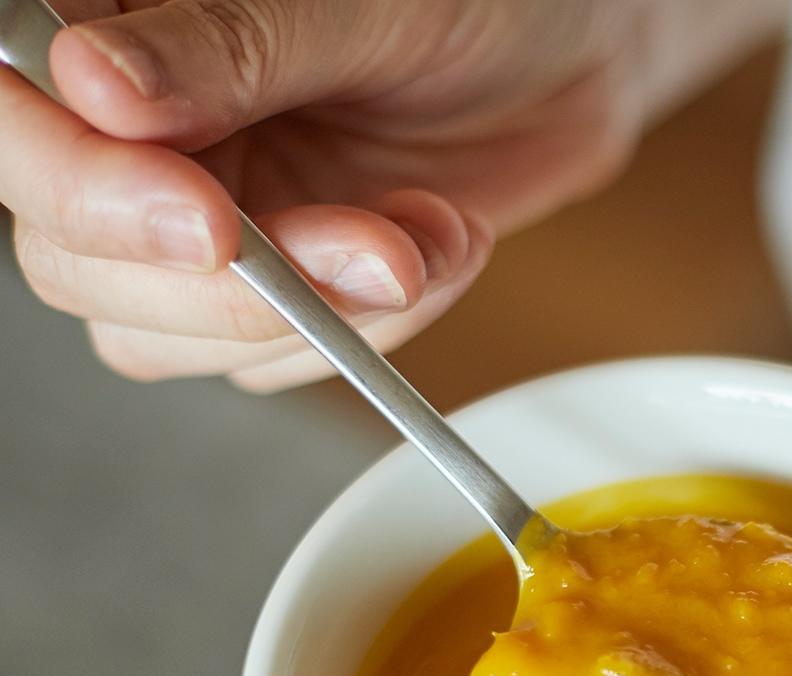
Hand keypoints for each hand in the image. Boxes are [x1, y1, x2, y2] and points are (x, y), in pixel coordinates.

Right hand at [4, 0, 644, 389]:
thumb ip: (233, 45)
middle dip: (237, 287)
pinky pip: (274, 363)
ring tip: (426, 235)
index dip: (84, 191)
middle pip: (73, 259)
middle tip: (374, 248)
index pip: (15, 127)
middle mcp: (125, 131)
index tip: (207, 225)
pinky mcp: (271, 284)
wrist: (575, 53)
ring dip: (316, 317)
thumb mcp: (364, 4)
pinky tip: (439, 244)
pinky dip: (372, 332)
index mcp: (107, 26)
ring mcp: (194, 214)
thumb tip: (95, 89)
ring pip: (165, 336)